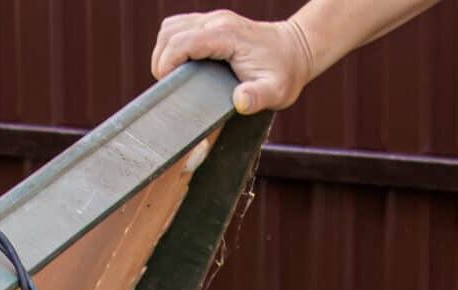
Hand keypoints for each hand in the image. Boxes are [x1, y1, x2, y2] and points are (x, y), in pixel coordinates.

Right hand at [150, 11, 316, 114]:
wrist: (296, 50)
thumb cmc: (284, 73)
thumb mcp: (276, 91)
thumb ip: (257, 97)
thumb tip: (240, 101)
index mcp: (226, 36)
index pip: (183, 42)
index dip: (167, 63)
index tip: (166, 87)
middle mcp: (217, 22)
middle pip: (170, 32)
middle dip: (161, 59)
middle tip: (167, 88)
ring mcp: (213, 20)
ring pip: (171, 27)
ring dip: (163, 51)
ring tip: (169, 78)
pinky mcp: (212, 24)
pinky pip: (180, 28)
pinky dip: (172, 46)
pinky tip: (178, 67)